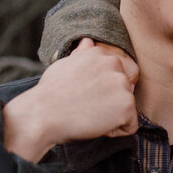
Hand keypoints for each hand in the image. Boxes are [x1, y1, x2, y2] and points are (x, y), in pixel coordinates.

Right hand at [4, 38, 138, 161]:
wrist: (43, 114)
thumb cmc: (49, 94)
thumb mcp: (63, 66)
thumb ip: (81, 55)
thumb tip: (88, 42)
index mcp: (100, 54)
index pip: (122, 69)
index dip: (109, 87)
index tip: (90, 95)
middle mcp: (114, 64)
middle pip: (129, 88)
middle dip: (115, 99)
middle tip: (90, 106)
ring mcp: (122, 84)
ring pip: (128, 106)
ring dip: (113, 116)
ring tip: (89, 115)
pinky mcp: (126, 105)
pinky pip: (130, 125)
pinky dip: (115, 131)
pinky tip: (95, 126)